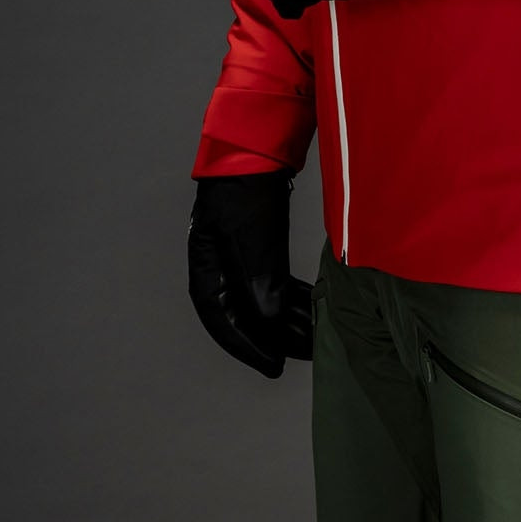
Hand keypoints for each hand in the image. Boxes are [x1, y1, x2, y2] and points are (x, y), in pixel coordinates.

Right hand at [187, 170, 312, 378]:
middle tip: (303, 356)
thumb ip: (258, 286)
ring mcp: (241, 260)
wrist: (255, 154)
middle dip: (275, 338)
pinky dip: (294, 298)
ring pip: (265, 302)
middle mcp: (221, 272)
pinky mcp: (262, 249)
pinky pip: (276, 284)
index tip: (273, 367)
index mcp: (206, 273)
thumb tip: (269, 326)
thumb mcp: (251, 243)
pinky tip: (313, 309)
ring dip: (288, 319)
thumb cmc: (244, 195)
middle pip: (247, 317)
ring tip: (314, 336)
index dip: (248, 349)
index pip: (223, 324)